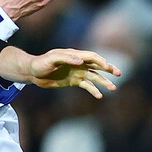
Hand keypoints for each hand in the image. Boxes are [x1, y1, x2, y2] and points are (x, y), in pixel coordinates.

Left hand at [0, 47, 121, 97]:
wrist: (32, 72)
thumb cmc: (40, 63)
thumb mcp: (51, 59)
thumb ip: (66, 58)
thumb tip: (81, 61)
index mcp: (74, 55)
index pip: (91, 57)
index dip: (100, 61)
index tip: (108, 67)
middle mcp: (78, 63)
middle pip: (97, 65)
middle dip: (108, 69)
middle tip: (119, 74)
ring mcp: (77, 72)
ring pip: (94, 77)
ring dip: (104, 82)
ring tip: (113, 88)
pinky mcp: (73, 81)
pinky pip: (86, 86)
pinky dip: (93, 90)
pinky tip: (100, 96)